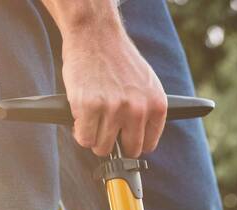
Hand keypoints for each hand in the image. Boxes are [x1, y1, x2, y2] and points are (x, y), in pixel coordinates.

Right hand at [56, 11, 167, 156]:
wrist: (96, 33)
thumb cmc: (118, 59)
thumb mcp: (147, 84)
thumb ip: (148, 110)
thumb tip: (142, 139)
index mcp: (157, 105)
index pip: (148, 145)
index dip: (132, 142)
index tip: (123, 137)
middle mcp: (138, 109)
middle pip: (127, 150)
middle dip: (114, 143)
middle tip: (104, 129)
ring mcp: (113, 109)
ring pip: (103, 147)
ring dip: (94, 137)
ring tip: (92, 119)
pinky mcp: (89, 106)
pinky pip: (84, 137)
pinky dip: (80, 131)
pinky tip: (81, 115)